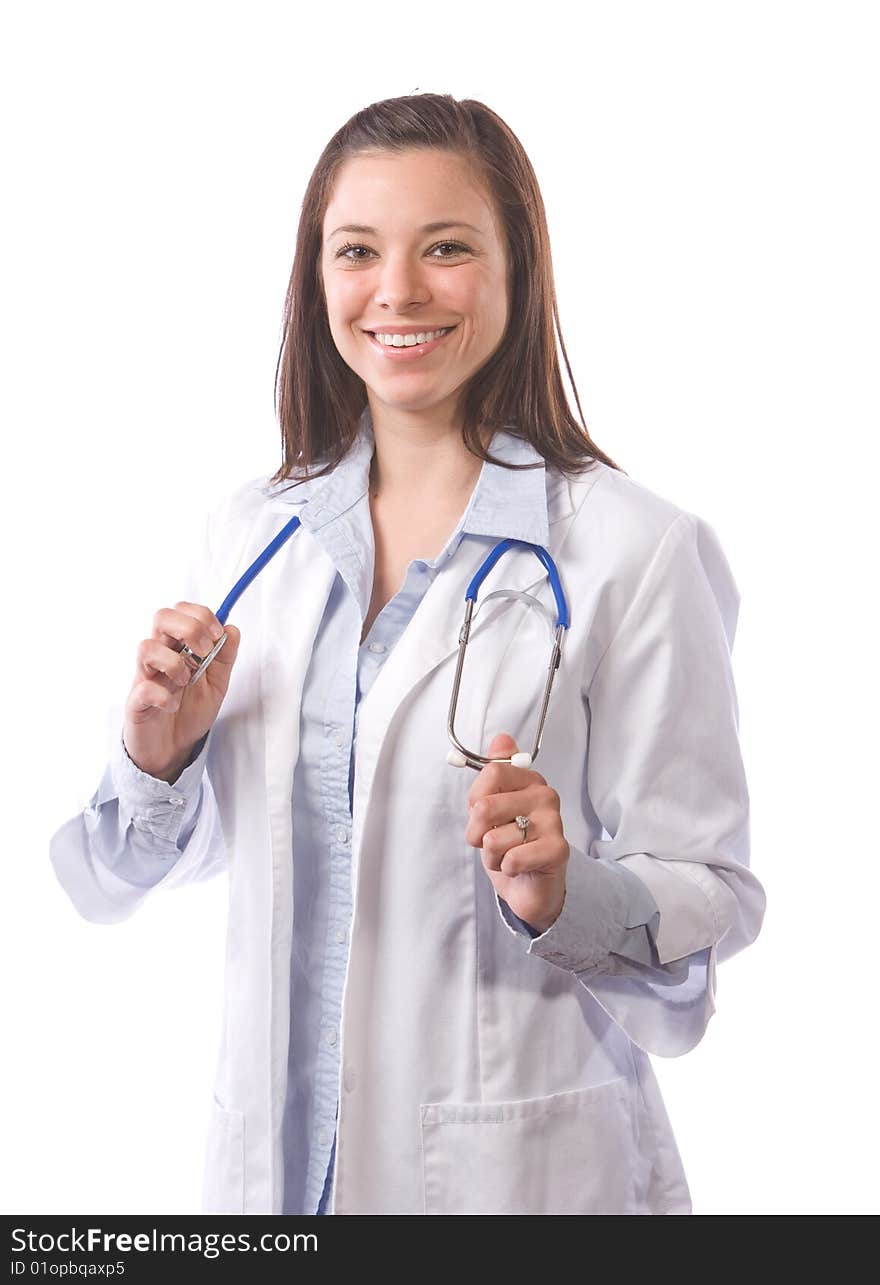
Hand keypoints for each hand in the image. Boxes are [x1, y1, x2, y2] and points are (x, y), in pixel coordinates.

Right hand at [123, 601, 241, 782]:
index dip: (200, 615)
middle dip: (189, 628)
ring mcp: (145, 677)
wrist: (172, 748)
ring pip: (146, 647)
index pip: (179, 611)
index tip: (217, 634)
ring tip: (187, 681)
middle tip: (204, 652)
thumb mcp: (217, 683)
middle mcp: (159, 657)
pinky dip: (164, 696)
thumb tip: (232, 629)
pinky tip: (174, 705)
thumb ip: (224, 657)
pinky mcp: (137, 703)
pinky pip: (144, 690)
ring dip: (174, 662)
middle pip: (161, 617)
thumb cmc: (189, 711)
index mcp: (177, 647)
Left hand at [464, 733, 569, 934]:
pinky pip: (512, 858)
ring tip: (508, 856)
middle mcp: (545, 795)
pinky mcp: (558, 850)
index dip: (476, 800)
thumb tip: (502, 738)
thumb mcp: (491, 808)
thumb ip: (493, 775)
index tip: (482, 814)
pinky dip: (506, 869)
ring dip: (492, 856)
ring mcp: (553, 821)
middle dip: (477, 834)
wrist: (529, 886)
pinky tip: (519, 868)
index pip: (491, 773)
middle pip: (486, 806)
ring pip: (494, 838)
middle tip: (492, 841)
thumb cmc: (509, 845)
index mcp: (528, 780)